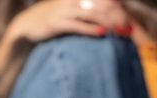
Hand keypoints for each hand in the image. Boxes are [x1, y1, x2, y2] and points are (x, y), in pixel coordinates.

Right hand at [7, 0, 131, 44]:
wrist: (26, 25)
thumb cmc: (51, 21)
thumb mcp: (69, 14)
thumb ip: (85, 16)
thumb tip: (103, 24)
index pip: (102, 0)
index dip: (117, 9)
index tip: (129, 22)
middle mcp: (72, 1)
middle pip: (100, 6)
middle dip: (117, 17)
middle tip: (128, 29)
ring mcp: (64, 11)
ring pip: (91, 14)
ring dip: (108, 23)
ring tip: (120, 32)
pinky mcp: (57, 23)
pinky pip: (78, 26)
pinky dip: (91, 30)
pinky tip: (102, 35)